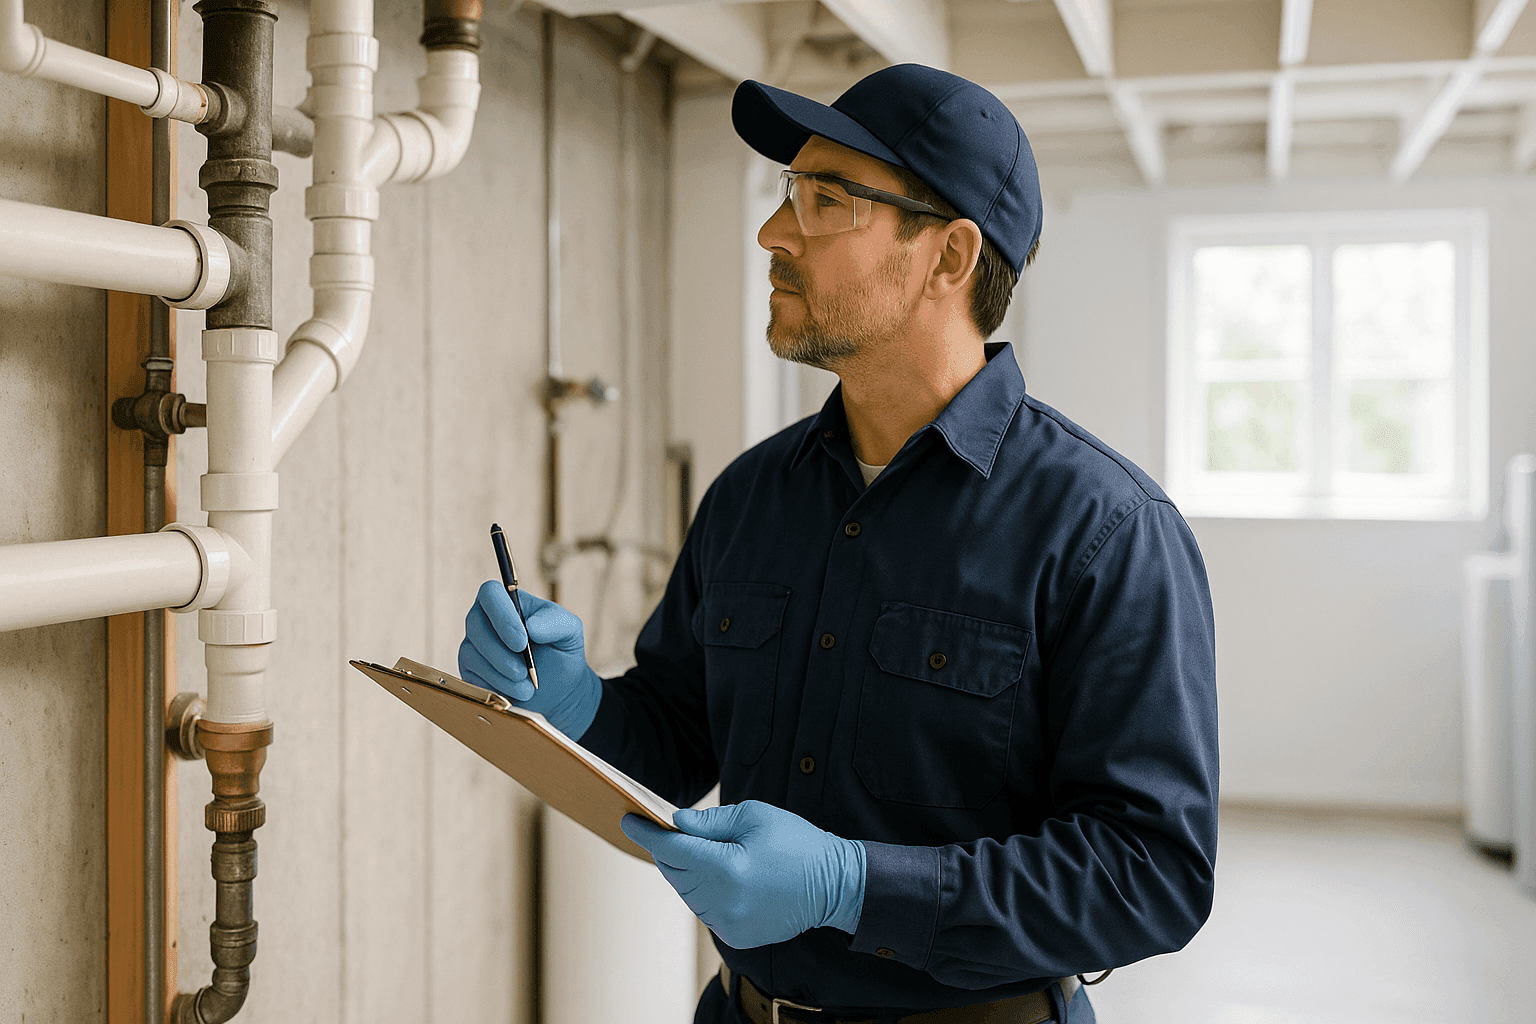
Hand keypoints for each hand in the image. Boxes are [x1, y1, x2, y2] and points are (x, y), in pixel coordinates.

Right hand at [458, 581, 601, 738]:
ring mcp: (474, 645)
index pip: (490, 593)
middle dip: (500, 652)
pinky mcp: (470, 671)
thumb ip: (556, 622)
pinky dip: (496, 687)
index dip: (502, 616)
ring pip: (472, 655)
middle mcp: (484, 619)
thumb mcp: (569, 631)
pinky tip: (516, 691)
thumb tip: (531, 626)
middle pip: (475, 625)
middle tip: (524, 670)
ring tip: (527, 685)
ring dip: (501, 674)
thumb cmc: (560, 649)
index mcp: (506, 601)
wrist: (558, 686)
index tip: (522, 641)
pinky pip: (471, 678)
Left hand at [620, 801, 865, 948]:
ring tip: (696, 851)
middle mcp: (723, 901)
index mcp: (728, 868)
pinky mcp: (736, 936)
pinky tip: (718, 875)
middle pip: (674, 872)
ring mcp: (729, 923)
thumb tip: (676, 823)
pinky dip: (701, 892)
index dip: (647, 833)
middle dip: (666, 849)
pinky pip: (704, 910)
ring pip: (686, 892)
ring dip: (684, 871)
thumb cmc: (797, 843)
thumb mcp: (755, 816)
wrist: (834, 885)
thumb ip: (710, 822)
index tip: (629, 820)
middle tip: (665, 830)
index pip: (672, 848)